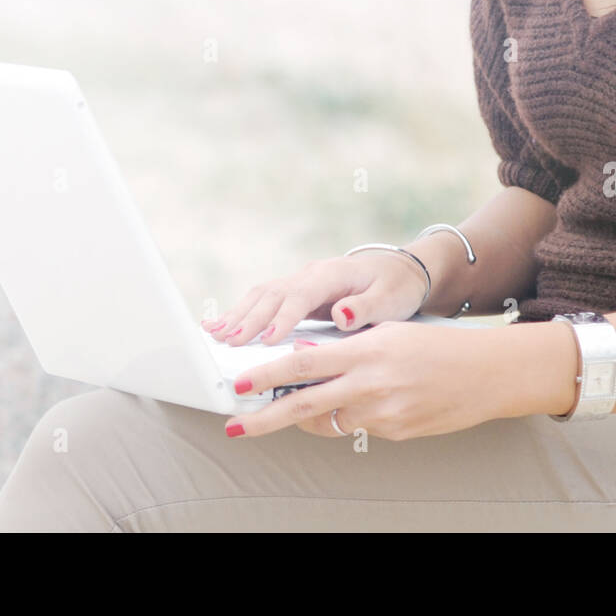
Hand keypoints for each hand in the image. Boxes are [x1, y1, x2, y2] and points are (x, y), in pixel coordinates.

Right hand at [199, 251, 428, 346]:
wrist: (400, 272)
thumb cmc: (396, 287)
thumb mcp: (390, 299)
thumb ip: (366, 308)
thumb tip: (341, 315)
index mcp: (332, 274)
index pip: (301, 295)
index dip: (281, 318)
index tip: (265, 341)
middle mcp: (311, 274)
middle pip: (273, 294)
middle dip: (249, 318)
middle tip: (227, 343)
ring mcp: (301, 281)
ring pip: (262, 295)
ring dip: (238, 315)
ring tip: (215, 335)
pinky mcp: (297, 293)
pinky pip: (264, 301)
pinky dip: (241, 313)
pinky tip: (220, 325)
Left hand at [223, 322, 509, 441]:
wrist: (487, 373)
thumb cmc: (437, 345)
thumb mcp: (389, 332)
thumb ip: (345, 347)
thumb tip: (303, 356)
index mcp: (365, 351)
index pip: (303, 364)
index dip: (267, 375)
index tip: (241, 384)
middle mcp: (370, 385)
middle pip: (303, 405)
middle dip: (264, 418)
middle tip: (235, 425)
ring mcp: (382, 414)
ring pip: (328, 421)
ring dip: (311, 414)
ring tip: (309, 402)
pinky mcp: (394, 434)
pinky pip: (358, 428)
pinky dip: (352, 416)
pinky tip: (372, 400)